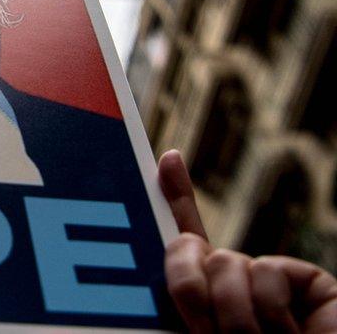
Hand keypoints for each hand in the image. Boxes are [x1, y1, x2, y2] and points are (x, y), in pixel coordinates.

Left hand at [158, 149, 336, 332]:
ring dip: (234, 316)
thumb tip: (179, 246)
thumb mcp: (198, 332)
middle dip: (188, 290)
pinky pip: (266, 272)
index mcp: (204, 300)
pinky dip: (272, 312)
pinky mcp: (308, 281)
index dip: (177, 196)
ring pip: (226, 264)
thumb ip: (188, 295)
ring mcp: (271, 281)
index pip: (187, 241)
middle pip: (192, 252)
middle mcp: (234, 284)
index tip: (166, 158)